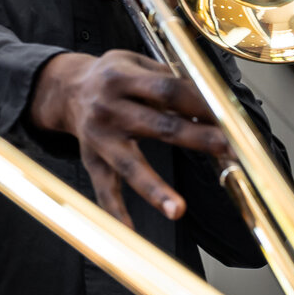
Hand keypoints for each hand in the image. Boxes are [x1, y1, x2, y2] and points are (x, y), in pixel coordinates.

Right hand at [29, 49, 229, 225]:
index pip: (169, 90)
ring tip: (178, 210)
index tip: (227, 114)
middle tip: (227, 149)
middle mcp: (109, 109)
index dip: (199, 101)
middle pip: (160, 127)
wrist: (66, 89)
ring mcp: (100, 139)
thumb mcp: (134, 62)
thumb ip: (166, 77)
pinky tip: (130, 231)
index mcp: (122, 79)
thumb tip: (209, 95)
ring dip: (156, 190)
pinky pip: (104, 189)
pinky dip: (115, 211)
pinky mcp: (92, 160)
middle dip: (196, 138)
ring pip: (131, 166)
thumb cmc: (111, 76)